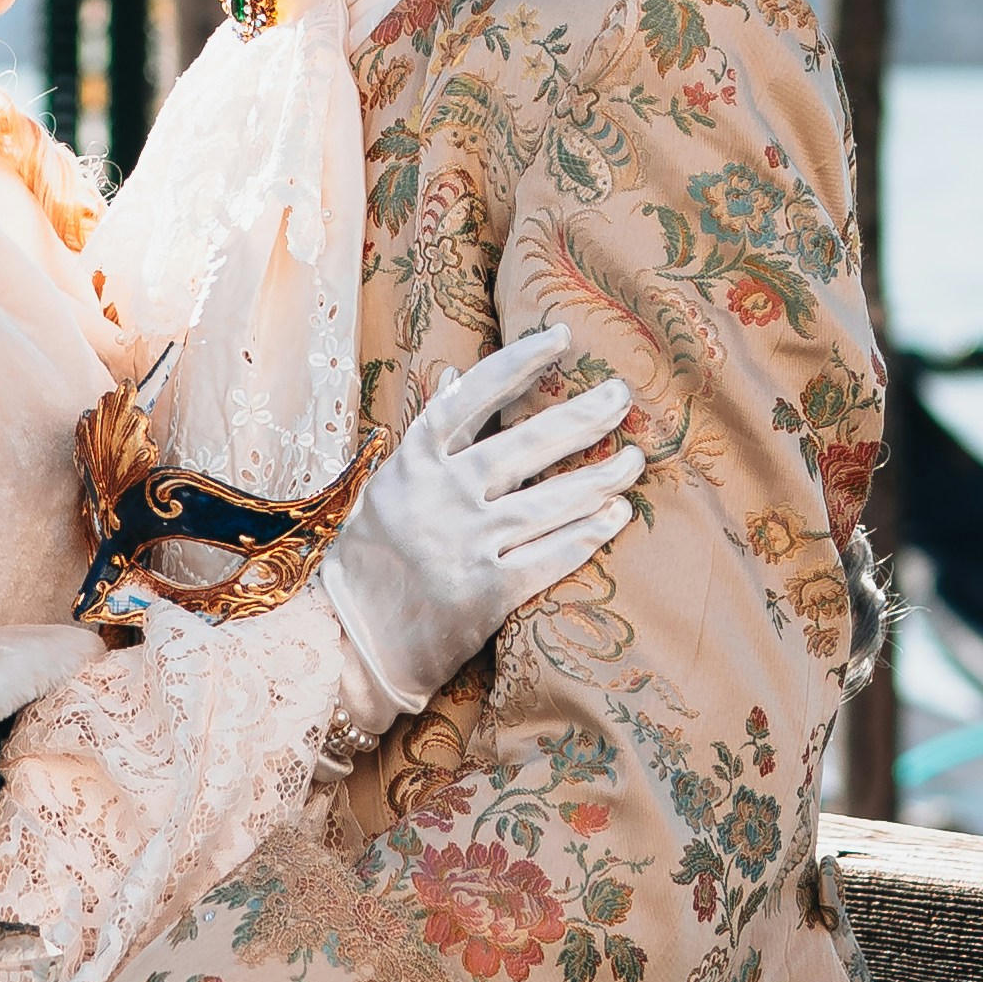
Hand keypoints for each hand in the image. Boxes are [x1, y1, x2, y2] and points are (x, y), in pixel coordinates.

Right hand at [324, 326, 638, 712]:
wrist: (347, 642)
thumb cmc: (370, 562)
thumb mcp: (387, 487)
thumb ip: (427, 436)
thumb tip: (451, 375)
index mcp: (413, 465)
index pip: (472, 399)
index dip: (517, 364)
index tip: (560, 339)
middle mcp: (441, 497)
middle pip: (525, 445)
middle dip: (582, 418)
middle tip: (622, 397)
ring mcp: (465, 544)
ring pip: (549, 501)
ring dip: (600, 479)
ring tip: (634, 461)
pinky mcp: (485, 593)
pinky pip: (550, 556)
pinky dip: (587, 535)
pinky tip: (615, 516)